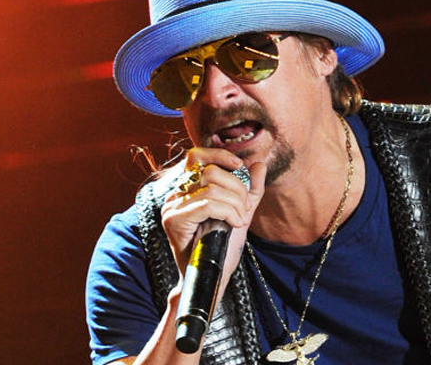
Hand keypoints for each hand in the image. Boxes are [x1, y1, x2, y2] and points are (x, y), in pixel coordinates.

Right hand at [161, 148, 265, 286]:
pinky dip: (228, 212)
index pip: (197, 155)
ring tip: (239, 219)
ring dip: (235, 204)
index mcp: (187, 188)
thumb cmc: (223, 246)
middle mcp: (175, 194)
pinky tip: (234, 224)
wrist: (213, 276)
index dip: (219, 155)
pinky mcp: (173, 220)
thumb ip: (250, 189)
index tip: (238, 165)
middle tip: (243, 209)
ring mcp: (171, 207)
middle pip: (211, 171)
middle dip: (237, 188)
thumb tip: (258, 164)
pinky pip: (208, 204)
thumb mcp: (241, 212)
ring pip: (212, 188)